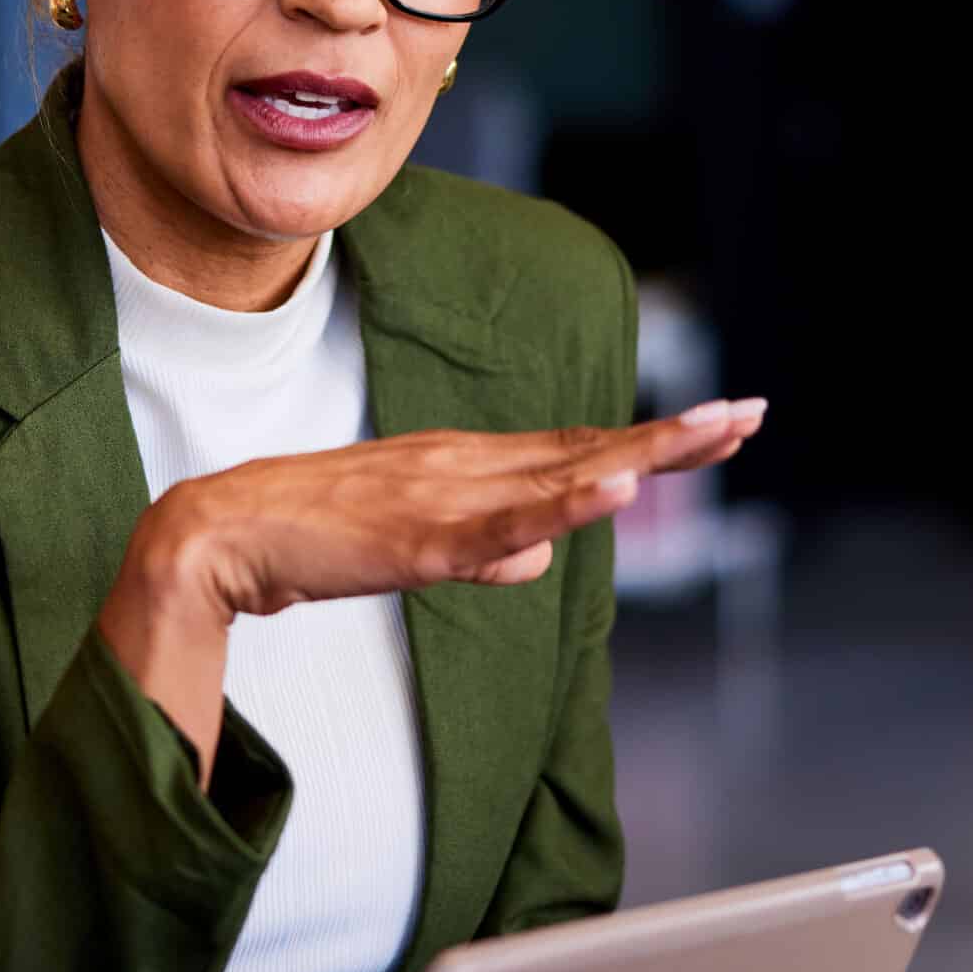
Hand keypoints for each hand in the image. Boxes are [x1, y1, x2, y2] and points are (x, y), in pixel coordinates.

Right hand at [166, 398, 764, 615]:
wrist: (221, 535)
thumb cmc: (313, 538)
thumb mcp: (417, 548)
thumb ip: (483, 548)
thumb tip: (540, 557)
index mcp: (465, 464)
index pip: (575, 448)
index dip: (648, 438)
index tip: (717, 424)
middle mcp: (465, 465)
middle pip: (587, 449)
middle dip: (673, 436)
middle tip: (751, 414)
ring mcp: (444, 496)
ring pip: (561, 476)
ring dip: (639, 456)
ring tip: (711, 434)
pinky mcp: (418, 537)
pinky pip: (504, 524)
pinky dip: (562, 507)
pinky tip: (610, 492)